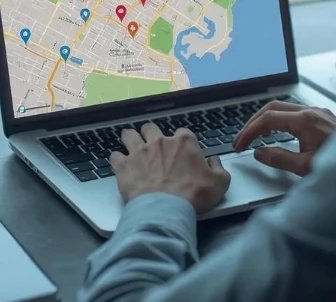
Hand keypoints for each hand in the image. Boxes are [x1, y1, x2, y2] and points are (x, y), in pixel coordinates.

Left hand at [111, 123, 231, 213]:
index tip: (181, 153)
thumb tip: (213, 160)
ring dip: (130, 139)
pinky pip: (115, 156)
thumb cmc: (194, 195)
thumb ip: (219, 168)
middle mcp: (160, 141)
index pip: (183, 133)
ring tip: (131, 146)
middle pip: (151, 128)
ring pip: (129, 135)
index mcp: (184, 142)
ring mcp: (139, 151)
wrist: (166, 208)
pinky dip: (117, 159)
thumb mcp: (220, 183)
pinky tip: (120, 165)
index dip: (182, 142)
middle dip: (150, 134)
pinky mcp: (123, 165)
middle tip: (152, 146)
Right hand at [233, 101, 335, 175]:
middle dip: (253, 121)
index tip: (239, 144)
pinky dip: (280, 120)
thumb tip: (259, 153)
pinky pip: (296, 112)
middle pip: (273, 107)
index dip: (249, 131)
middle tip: (242, 138)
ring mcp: (319, 113)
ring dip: (267, 118)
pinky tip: (278, 131)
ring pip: (284, 108)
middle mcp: (312, 111)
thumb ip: (279, 158)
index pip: (267, 118)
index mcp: (305, 120)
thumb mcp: (305, 167)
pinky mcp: (324, 118)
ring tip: (255, 134)